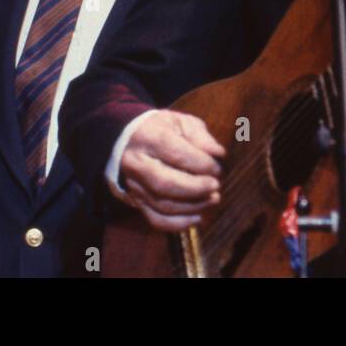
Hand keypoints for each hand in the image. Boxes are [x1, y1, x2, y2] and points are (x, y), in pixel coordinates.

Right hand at [119, 110, 225, 231]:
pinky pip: (156, 220)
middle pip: (164, 183)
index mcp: (148, 138)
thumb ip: (200, 136)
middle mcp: (136, 164)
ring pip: (162, 205)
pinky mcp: (136, 201)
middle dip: (195, 188)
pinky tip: (198, 217)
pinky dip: (179, 223)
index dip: (200, 163)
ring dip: (192, 206)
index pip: (175, 154)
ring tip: (213, 198)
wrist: (127, 140)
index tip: (217, 167)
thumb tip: (218, 153)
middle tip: (216, 185)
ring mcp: (134, 185)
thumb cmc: (161, 129)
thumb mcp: (180, 122)